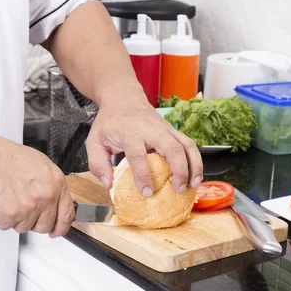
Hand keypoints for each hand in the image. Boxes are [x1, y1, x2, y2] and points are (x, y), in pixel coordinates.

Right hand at [0, 140, 73, 237]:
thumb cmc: (9, 159)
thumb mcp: (42, 166)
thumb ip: (54, 186)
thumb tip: (61, 201)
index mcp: (56, 184)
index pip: (67, 214)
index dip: (62, 226)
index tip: (57, 230)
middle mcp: (45, 197)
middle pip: (45, 226)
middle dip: (35, 222)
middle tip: (24, 209)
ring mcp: (28, 209)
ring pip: (25, 227)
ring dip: (17, 218)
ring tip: (10, 198)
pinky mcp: (10, 217)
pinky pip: (8, 226)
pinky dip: (2, 217)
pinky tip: (2, 201)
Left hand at [86, 97, 203, 195]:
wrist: (123, 98)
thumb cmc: (110, 122)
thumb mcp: (94, 140)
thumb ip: (97, 164)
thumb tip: (109, 184)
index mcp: (130, 132)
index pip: (138, 155)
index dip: (143, 175)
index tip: (147, 192)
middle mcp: (152, 129)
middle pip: (172, 148)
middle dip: (179, 170)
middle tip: (178, 190)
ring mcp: (165, 129)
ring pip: (187, 145)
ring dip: (194, 166)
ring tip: (193, 185)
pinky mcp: (173, 131)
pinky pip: (189, 144)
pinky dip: (196, 160)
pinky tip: (195, 176)